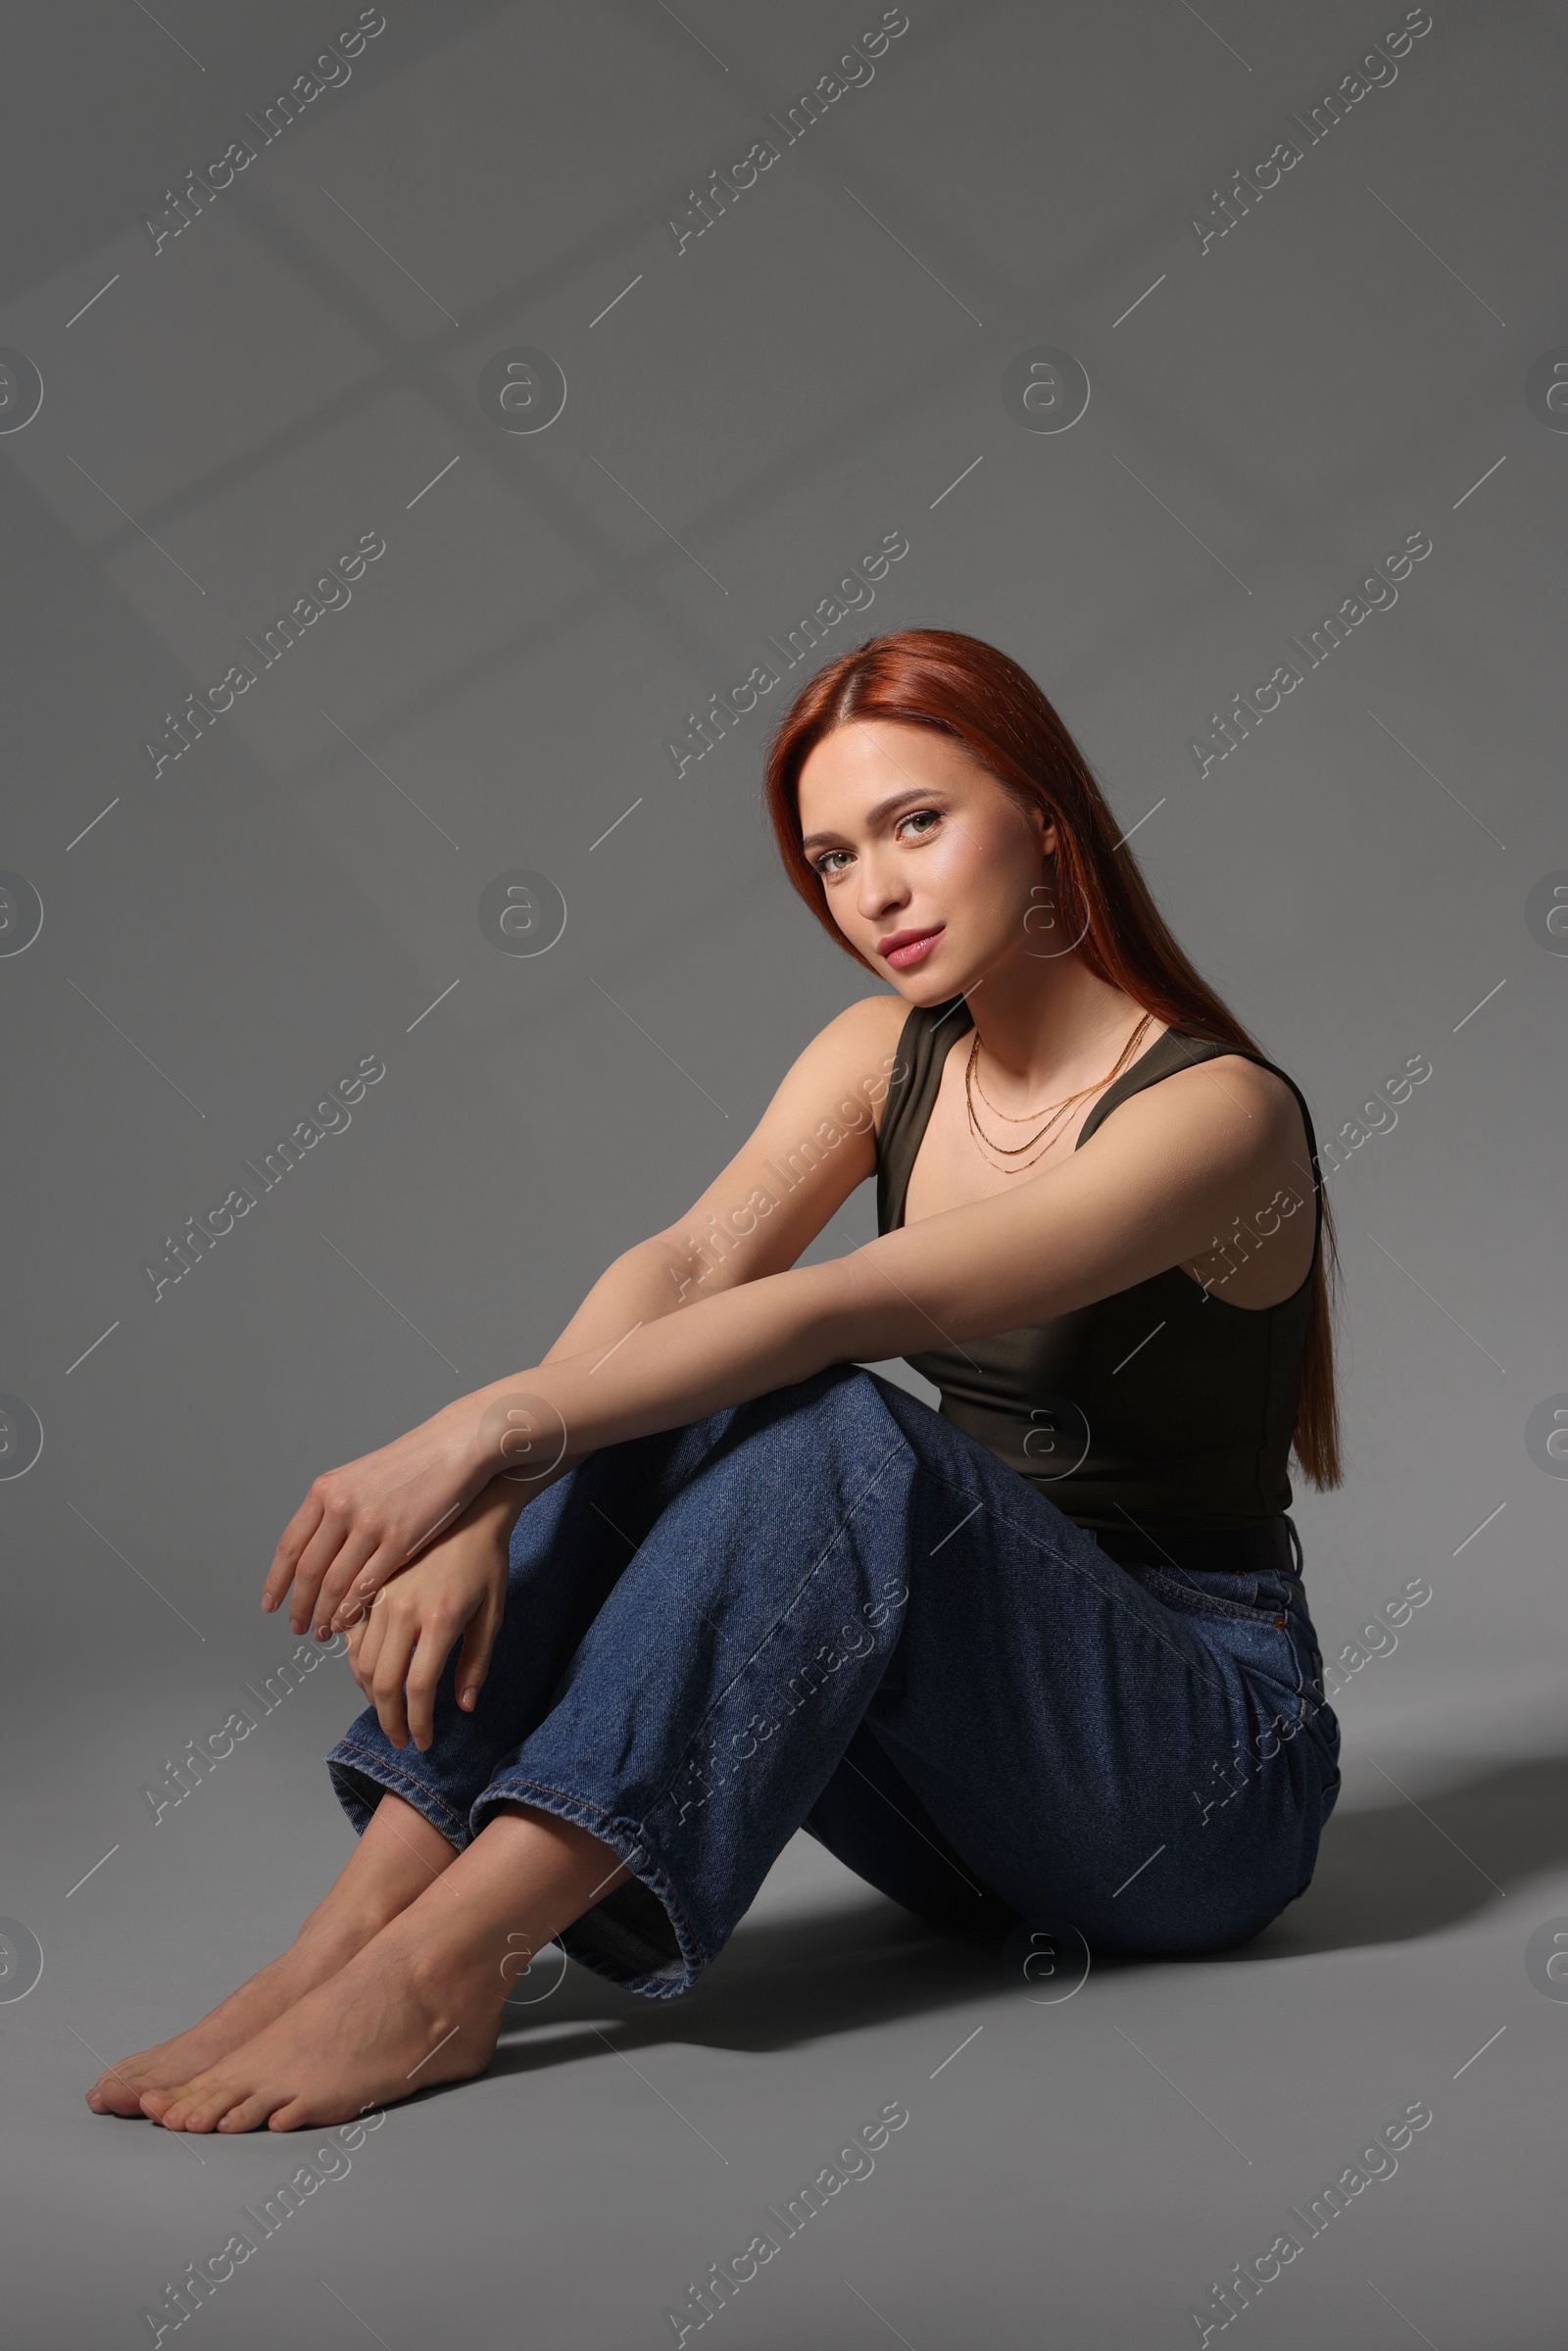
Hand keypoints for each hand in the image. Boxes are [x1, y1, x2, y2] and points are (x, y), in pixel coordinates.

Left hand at [262, 1395, 494, 1640]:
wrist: (455, 1445)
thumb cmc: (413, 1464)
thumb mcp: (361, 1477)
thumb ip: (336, 1508)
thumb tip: (316, 1549)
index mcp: (326, 1490)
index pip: (290, 1546)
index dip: (277, 1581)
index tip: (271, 1605)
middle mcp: (341, 1505)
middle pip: (308, 1569)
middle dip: (300, 1605)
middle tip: (298, 1627)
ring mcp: (370, 1523)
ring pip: (334, 1582)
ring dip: (325, 1613)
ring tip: (324, 1632)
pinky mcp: (400, 1538)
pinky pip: (367, 1583)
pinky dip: (353, 1609)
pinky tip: (349, 1622)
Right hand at [342, 1484, 518, 1751]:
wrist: (467, 1509)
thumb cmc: (486, 1561)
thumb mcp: (493, 1612)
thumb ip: (476, 1662)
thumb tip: (461, 1707)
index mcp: (440, 1618)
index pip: (417, 1688)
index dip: (418, 1722)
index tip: (423, 1742)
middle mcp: (404, 1609)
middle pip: (382, 1682)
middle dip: (389, 1719)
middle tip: (400, 1738)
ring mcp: (382, 1595)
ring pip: (361, 1661)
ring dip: (371, 1695)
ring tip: (388, 1711)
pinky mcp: (370, 1585)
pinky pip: (352, 1634)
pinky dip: (358, 1662)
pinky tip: (373, 1676)